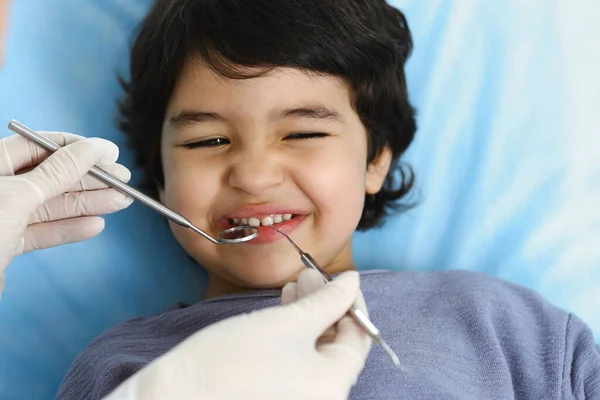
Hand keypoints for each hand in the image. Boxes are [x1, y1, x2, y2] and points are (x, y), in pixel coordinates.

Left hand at [0, 132, 132, 297]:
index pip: (39, 145)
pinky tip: (95, 226)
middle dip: (89, 179)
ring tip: (120, 202)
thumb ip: (58, 172)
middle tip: (123, 181)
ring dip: (87, 204)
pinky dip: (69, 230)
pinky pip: (42, 232)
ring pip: (50, 205)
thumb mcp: (17, 196)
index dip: (77, 147)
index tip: (110, 153)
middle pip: (50, 175)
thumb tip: (93, 149)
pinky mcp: (3, 244)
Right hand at [105, 269, 371, 399]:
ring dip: (308, 317)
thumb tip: (353, 281)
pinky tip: (283, 310)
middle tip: (308, 275)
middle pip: (337, 346)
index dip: (352, 302)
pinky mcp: (278, 399)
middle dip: (325, 306)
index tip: (340, 276)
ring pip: (315, 353)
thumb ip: (328, 300)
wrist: (175, 397)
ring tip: (293, 286)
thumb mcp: (286, 322)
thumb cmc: (233, 358)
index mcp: (334, 387)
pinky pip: (298, 365)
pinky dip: (295, 336)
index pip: (359, 338)